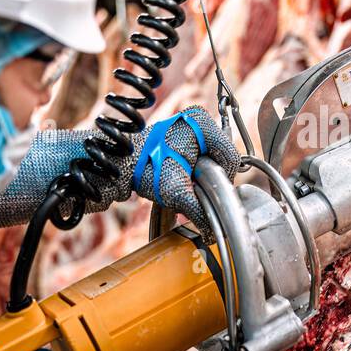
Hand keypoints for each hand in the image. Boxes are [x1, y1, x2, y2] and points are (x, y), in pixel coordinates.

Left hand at [130, 106, 240, 235]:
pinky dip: (196, 169)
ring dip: (204, 176)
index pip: (230, 158)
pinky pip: (200, 153)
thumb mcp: (177, 192)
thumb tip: (215, 232)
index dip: (224, 182)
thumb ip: (200, 212)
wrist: (120, 165)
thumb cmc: (145, 170)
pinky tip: (185, 179)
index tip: (210, 195)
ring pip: (212, 157)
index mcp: (202, 124)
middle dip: (212, 179)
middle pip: (221, 158)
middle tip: (195, 192)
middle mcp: (198, 118)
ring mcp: (189, 122)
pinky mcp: (182, 130)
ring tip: (188, 186)